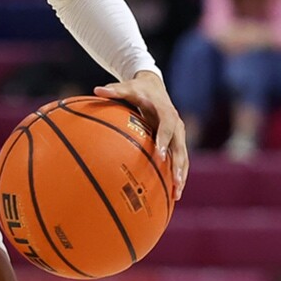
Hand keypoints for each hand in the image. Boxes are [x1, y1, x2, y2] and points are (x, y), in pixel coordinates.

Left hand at [95, 70, 188, 198]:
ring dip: (182, 174)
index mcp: (166, 112)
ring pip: (183, 156)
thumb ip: (113, 90)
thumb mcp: (126, 88)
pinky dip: (178, 173)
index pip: (168, 127)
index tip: (161, 155)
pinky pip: (180, 159)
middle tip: (176, 181)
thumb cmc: (137, 89)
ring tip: (178, 194)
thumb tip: (96, 89)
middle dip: (178, 164)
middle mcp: (176, 124)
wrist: (154, 86)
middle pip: (180, 146)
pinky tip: (174, 191)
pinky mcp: (177, 141)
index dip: (165, 140)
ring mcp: (179, 134)